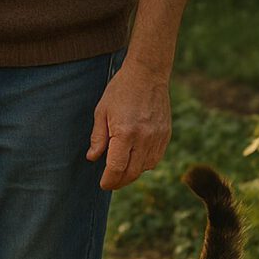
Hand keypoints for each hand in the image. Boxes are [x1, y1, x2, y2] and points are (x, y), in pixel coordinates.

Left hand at [86, 59, 171, 190]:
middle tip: (110, 183)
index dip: (109, 180)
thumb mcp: (102, 111)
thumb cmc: (120, 91)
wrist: (147, 74)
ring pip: (145, 168)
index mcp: (125, 133)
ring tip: (121, 170)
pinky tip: (135, 160)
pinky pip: (156, 158)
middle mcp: (144, 138)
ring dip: (132, 173)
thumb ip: (98, 138)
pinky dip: (145, 164)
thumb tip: (93, 158)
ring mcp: (158, 137)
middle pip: (132, 172)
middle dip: (119, 182)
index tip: (103, 184)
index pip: (117, 167)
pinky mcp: (166, 135)